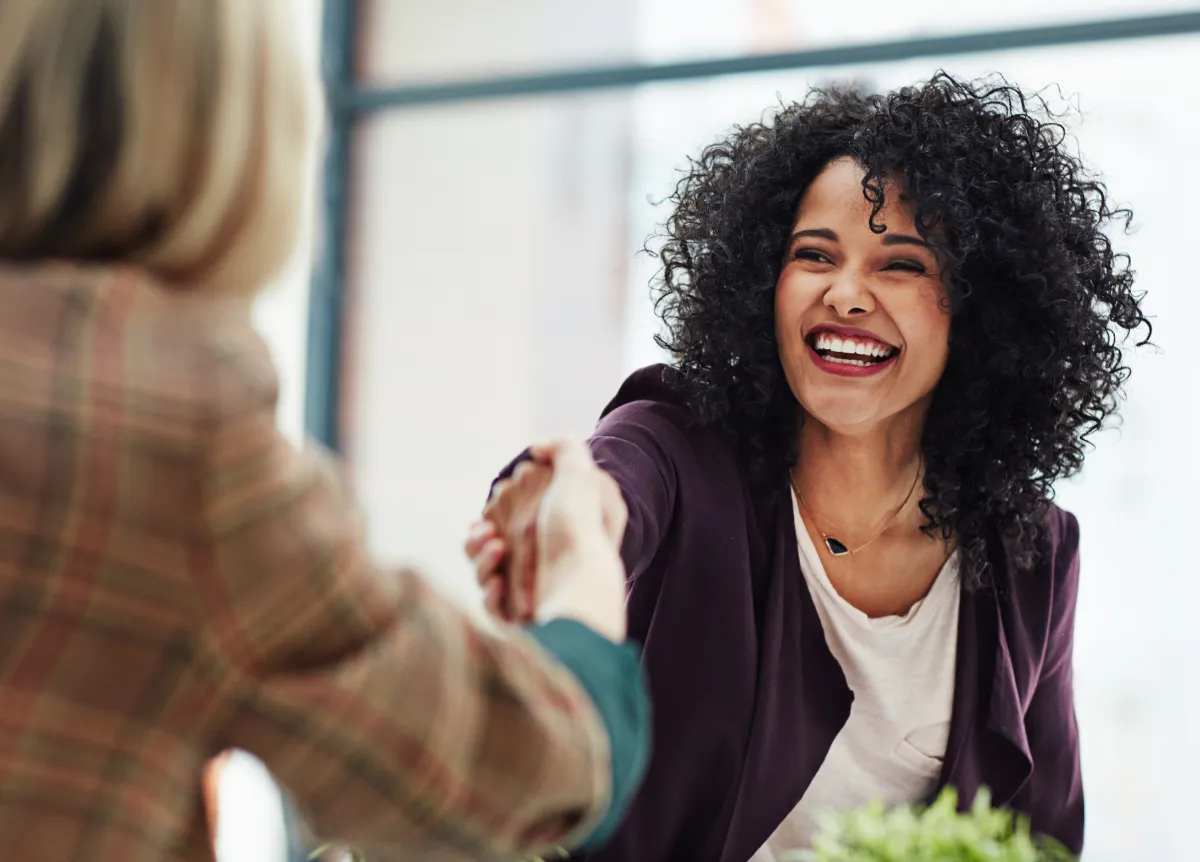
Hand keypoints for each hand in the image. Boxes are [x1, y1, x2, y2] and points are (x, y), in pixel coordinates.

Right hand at [467, 441, 627, 639]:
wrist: (580, 588)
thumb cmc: (579, 531)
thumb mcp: (580, 474)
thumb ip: (563, 447)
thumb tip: (537, 449)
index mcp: (556, 533)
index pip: (514, 519)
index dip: (497, 510)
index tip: (493, 503)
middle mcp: (545, 563)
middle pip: (491, 547)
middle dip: (478, 538)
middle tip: (487, 533)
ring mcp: (532, 593)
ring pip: (485, 575)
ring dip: (481, 560)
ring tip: (496, 550)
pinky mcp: (522, 619)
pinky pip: (492, 605)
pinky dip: (490, 592)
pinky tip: (499, 584)